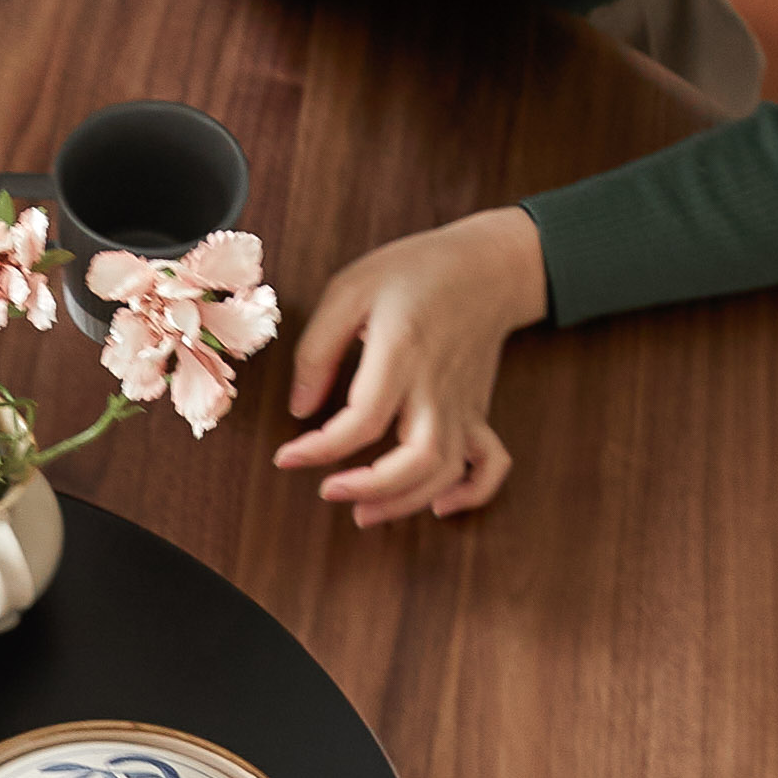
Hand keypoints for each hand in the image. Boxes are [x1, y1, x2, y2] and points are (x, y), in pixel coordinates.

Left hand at [275, 208, 545, 521]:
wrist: (488, 264)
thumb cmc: (416, 271)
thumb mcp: (350, 289)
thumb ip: (318, 349)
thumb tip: (301, 409)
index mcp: (403, 351)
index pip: (363, 420)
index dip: (320, 449)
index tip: (287, 457)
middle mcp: (437, 385)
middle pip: (418, 459)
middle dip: (371, 489)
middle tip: (327, 492)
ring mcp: (463, 402)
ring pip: (447, 470)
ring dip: (407, 502)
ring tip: (364, 512)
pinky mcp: (477, 410)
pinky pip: (491, 463)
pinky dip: (472, 492)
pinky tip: (441, 504)